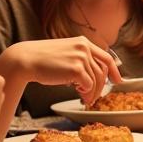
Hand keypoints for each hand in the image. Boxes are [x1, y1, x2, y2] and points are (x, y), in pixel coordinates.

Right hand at [0, 37, 120, 102]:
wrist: (25, 60)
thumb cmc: (42, 59)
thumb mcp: (65, 53)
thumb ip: (80, 60)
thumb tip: (92, 79)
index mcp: (83, 42)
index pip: (106, 57)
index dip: (114, 70)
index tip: (117, 80)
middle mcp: (84, 48)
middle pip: (102, 71)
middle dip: (101, 87)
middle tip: (94, 98)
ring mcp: (81, 57)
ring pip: (96, 80)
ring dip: (92, 93)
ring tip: (85, 99)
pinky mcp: (76, 69)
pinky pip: (88, 85)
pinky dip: (85, 93)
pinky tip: (79, 95)